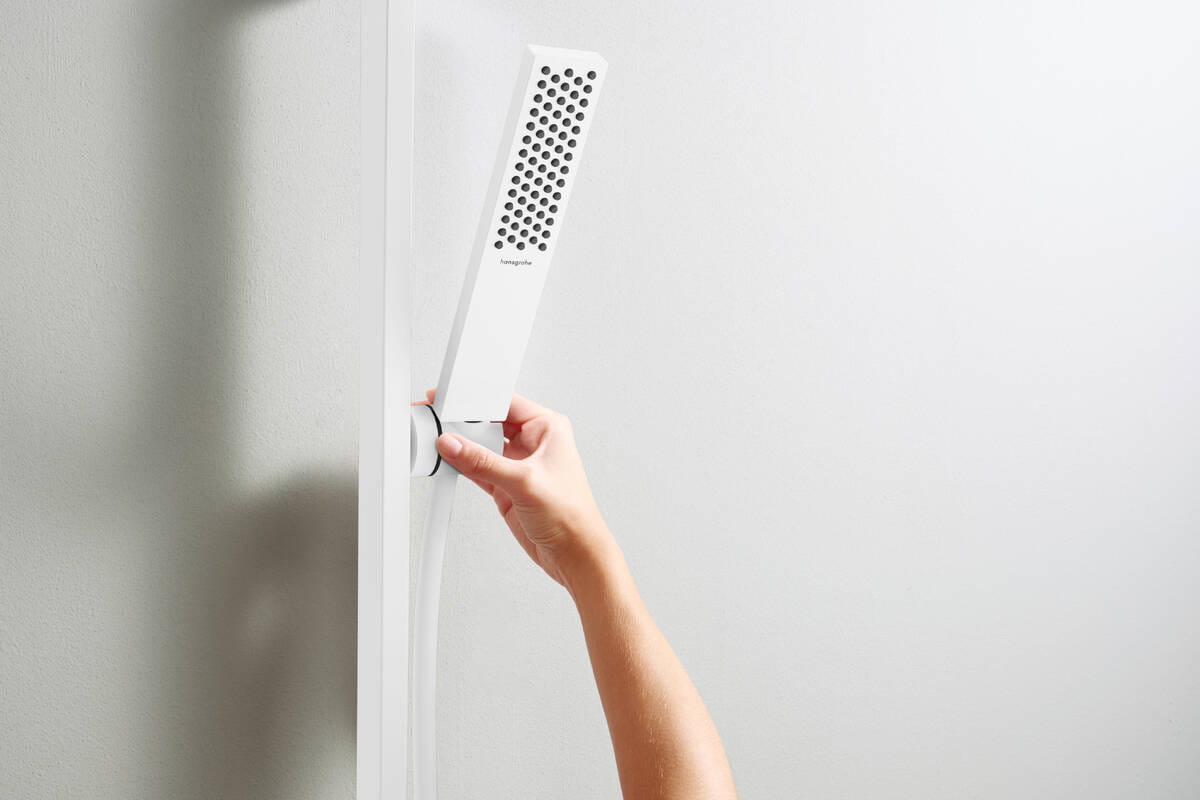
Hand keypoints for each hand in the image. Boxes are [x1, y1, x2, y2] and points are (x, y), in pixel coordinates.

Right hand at [421, 391, 617, 589]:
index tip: (451, 401)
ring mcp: (517, 465)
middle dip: (463, 423)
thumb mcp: (525, 482)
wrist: (575, 555)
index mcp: (548, 428)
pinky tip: (446, 462)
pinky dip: (461, 466)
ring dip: (460, 446)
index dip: (477, 400)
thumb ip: (484, 463)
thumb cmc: (572, 516)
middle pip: (489, 423)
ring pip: (480, 446)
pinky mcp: (505, 486)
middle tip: (438, 422)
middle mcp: (532, 443)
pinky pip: (477, 469)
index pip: (505, 403)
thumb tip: (454, 445)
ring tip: (437, 442)